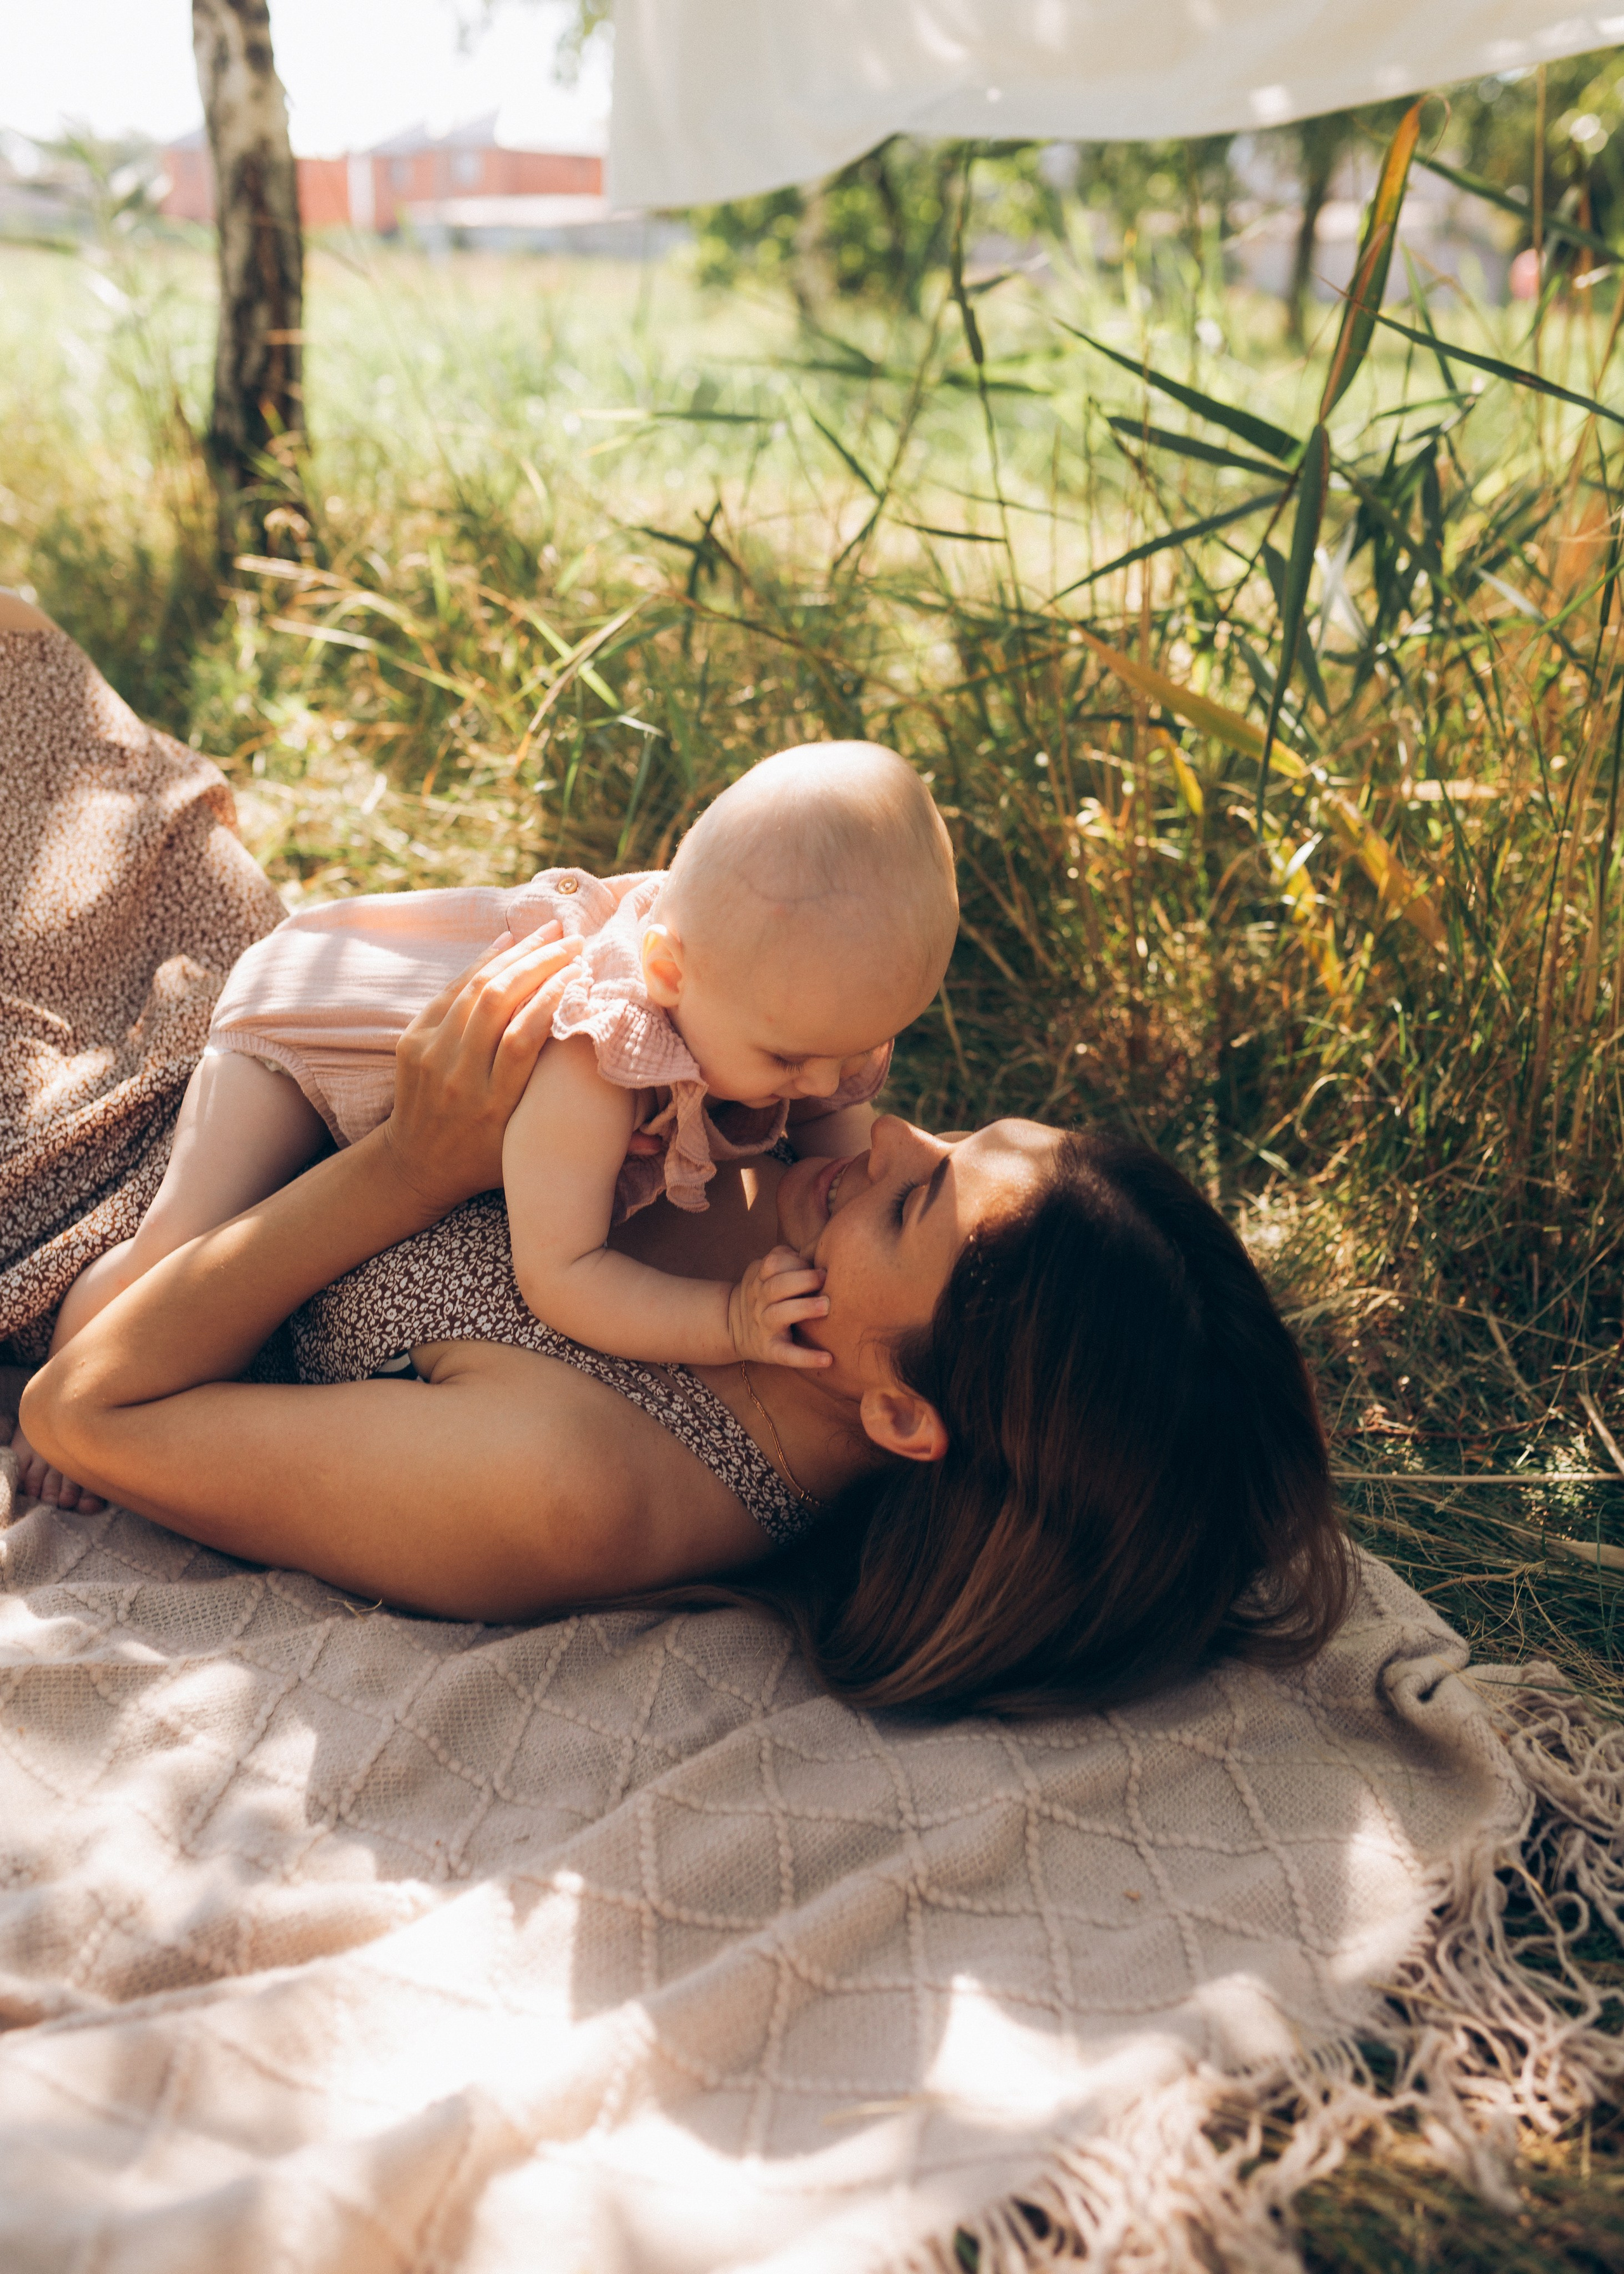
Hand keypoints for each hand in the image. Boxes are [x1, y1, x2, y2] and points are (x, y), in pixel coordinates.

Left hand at [382, 922, 581, 1216]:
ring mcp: (430, 1055)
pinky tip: (508, 943)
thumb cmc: (487, 1161)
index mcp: (493, 1104)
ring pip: (474, 989)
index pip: (523, 1038)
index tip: (581, 974)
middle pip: (498, 1003)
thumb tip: (655, 1145)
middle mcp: (458, 1076)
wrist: (415, 1165)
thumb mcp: (532, 1157)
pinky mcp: (413, 1040)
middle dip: (539, 964)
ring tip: (550, 933)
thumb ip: (589, 1149)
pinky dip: (481, 963)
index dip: (552, 999)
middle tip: (574, 944)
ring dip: (515, 954)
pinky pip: (451, 991)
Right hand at [727, 1245, 831, 1369]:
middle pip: (777, 1286)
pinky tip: (828, 1359)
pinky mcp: (770, 1350)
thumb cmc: (763, 1293)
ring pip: (779, 1314)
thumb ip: (785, 1259)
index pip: (773, 1263)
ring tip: (827, 1306)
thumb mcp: (764, 1273)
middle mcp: (760, 1300)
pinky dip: (807, 1358)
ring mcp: (764, 1326)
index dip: (794, 1262)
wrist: (731, 1327)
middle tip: (825, 1278)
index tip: (818, 1265)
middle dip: (802, 1280)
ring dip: (803, 1308)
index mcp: (759, 1279)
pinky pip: (787, 1355)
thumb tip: (819, 1251)